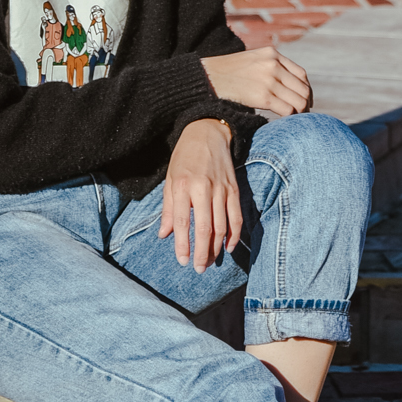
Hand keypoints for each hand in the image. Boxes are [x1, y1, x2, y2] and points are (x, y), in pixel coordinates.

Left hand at [160, 119, 239, 269]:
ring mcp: (221, 189)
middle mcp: (203, 188)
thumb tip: (164, 235)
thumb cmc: (184, 158)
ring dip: (217, 248)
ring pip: (221, 226)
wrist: (207, 133)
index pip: (183, 222)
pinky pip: (236, 217)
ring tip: (211, 261)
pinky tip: (229, 247)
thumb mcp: (170, 179)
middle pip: (204, 228)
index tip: (183, 261)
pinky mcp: (235, 189)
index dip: (183, 245)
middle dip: (202, 252)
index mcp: (182, 185)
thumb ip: (168, 208)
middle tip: (199, 269)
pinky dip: (234, 235)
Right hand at [201, 47, 311, 114]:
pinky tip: (284, 121)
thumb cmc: (226, 73)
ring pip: (299, 101)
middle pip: (303, 88)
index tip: (304, 101)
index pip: (301, 74)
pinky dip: (290, 117)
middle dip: (305, 103)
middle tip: (302, 114)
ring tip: (294, 119)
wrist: (206, 78)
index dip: (305, 90)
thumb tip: (286, 86)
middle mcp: (273, 64)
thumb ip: (269, 68)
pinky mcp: (263, 97)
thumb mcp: (251, 61)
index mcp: (272, 54)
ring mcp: (269, 80)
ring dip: (299, 112)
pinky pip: (288, 110)